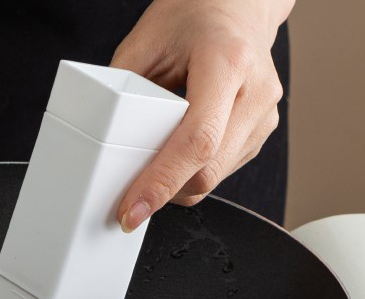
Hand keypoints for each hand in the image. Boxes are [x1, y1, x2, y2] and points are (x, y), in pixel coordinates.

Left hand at [112, 0, 294, 231]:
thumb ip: (122, 89)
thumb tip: (100, 141)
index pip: (196, 141)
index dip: (162, 183)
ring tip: (153, 168)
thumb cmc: (192, 15)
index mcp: (227, 62)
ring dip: (177, 186)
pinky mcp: (260, 132)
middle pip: (207, 171)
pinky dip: (192, 174)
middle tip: (129, 201)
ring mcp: (264, 116)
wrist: (238, 4)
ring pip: (214, 179)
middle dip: (164, 193)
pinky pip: (222, 171)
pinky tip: (176, 157)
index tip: (132, 211)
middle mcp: (255, 92)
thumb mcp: (145, 40)